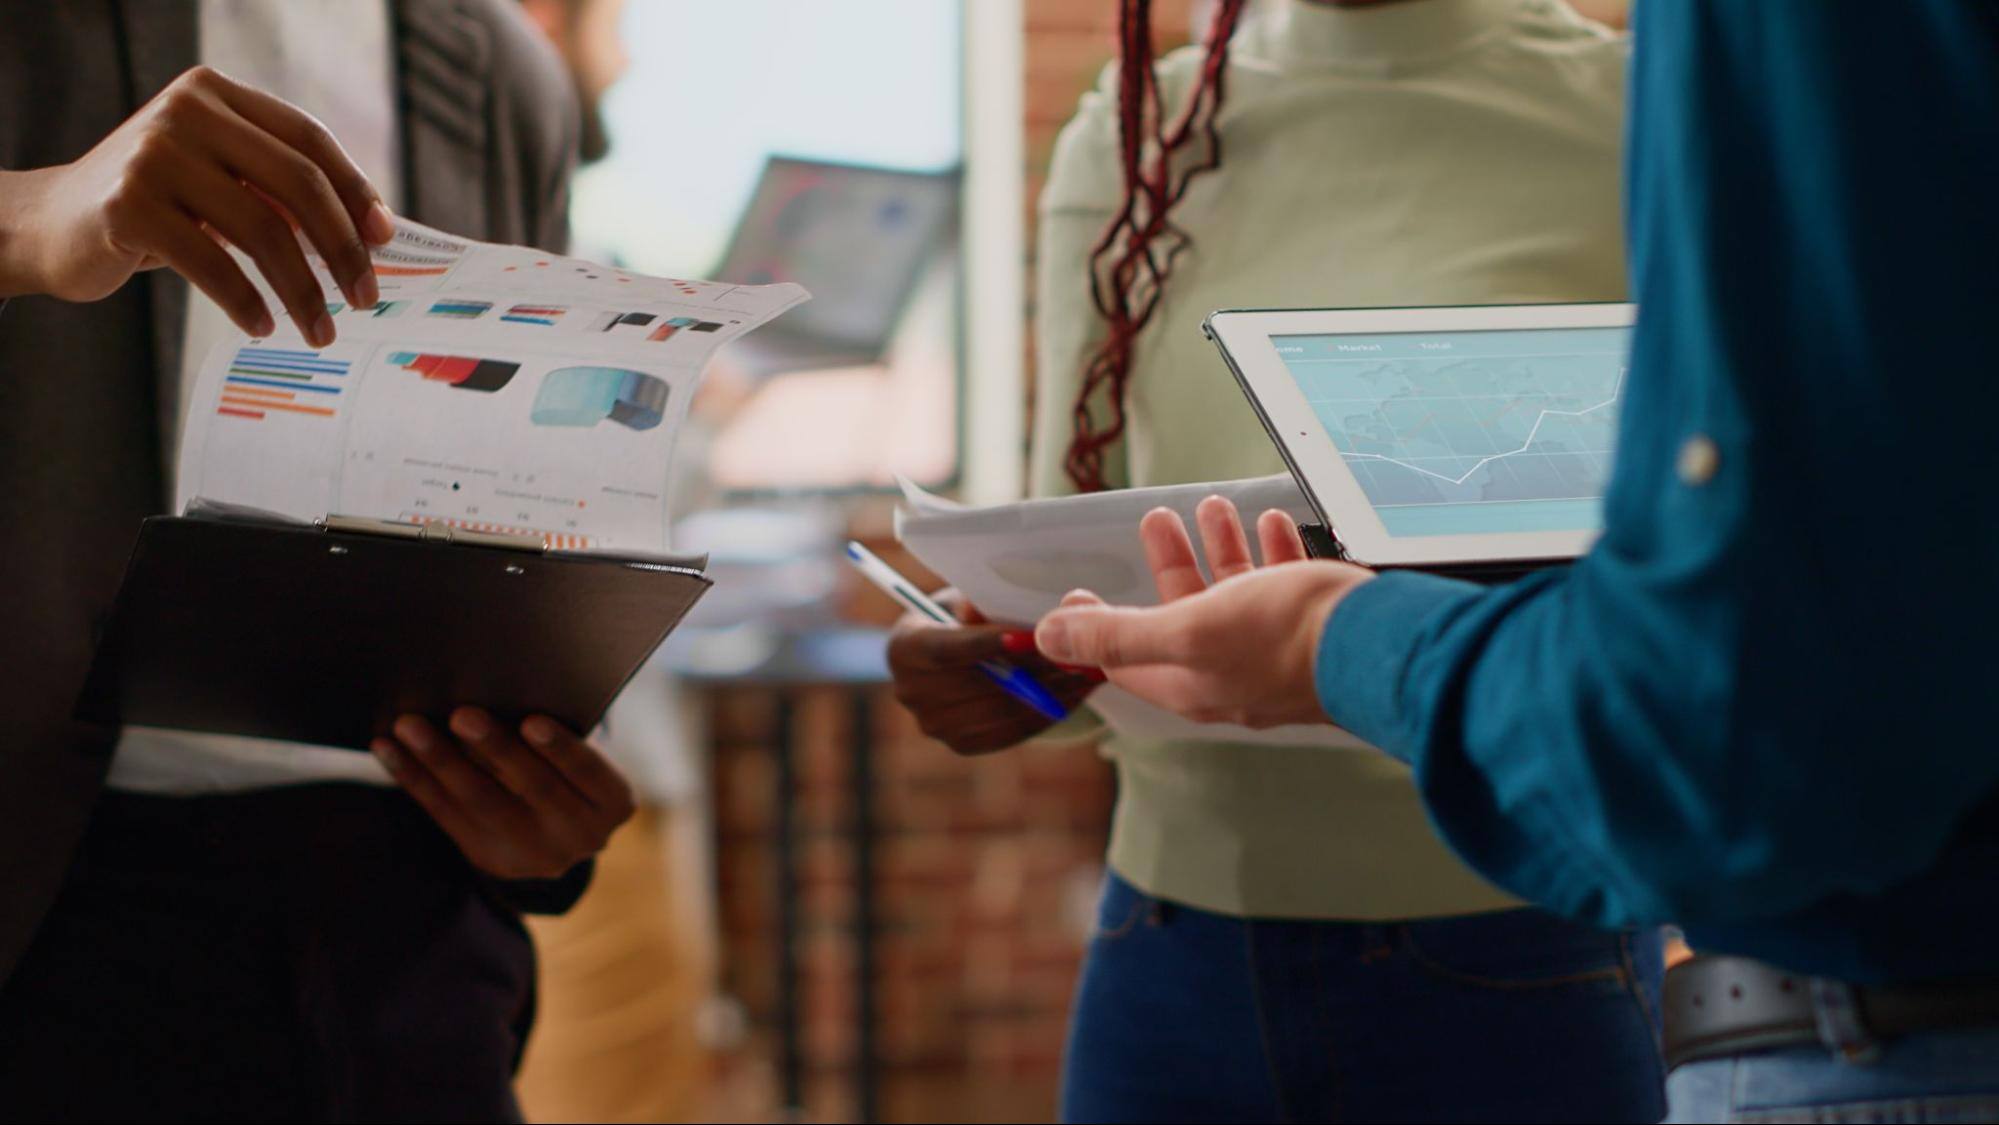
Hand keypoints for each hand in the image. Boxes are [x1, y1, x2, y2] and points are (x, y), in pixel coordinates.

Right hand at [0, 65, 393, 342]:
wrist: (50, 223)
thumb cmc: (156, 207)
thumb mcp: (219, 181)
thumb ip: (277, 190)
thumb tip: (370, 235)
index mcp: (217, 95)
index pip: (310, 141)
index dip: (356, 192)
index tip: (385, 242)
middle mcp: (187, 112)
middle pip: (298, 184)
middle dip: (342, 249)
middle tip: (364, 299)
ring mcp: (154, 155)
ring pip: (263, 230)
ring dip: (302, 289)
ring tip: (319, 329)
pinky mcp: (128, 205)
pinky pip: (214, 264)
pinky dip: (248, 302)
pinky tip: (263, 325)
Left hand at [371, 707, 636, 879]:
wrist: (557, 832)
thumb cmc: (569, 765)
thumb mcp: (582, 759)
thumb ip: (556, 734)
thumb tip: (494, 690)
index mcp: (614, 803)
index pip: (588, 772)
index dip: (561, 748)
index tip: (531, 720)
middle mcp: (581, 836)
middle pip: (533, 788)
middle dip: (494, 748)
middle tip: (461, 714)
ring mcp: (533, 854)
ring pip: (481, 802)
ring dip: (440, 761)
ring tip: (409, 726)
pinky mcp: (488, 857)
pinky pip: (445, 814)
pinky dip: (415, 778)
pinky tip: (389, 750)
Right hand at [887, 588, 1103, 754]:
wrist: (951, 657)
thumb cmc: (962, 616)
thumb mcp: (964, 599)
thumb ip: (976, 603)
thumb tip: (981, 610)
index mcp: (903, 648)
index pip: (946, 649)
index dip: (987, 643)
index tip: (1031, 635)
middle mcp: (912, 693)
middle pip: (980, 683)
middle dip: (1035, 666)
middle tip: (1080, 651)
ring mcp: (936, 725)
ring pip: (1004, 709)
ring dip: (1052, 691)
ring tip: (1089, 669)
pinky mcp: (964, 744)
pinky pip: (1014, 730)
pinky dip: (1049, 711)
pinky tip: (1077, 692)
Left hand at [1033, 496, 1375, 728]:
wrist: (1379, 644)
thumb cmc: (1283, 639)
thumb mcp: (1186, 630)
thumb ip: (1117, 634)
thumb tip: (1049, 636)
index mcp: (1191, 683)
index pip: (1126, 660)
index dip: (1096, 626)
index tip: (1079, 591)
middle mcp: (1229, 673)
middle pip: (1182, 616)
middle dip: (1167, 564)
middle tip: (1156, 520)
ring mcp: (1273, 652)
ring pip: (1234, 594)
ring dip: (1219, 547)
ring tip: (1209, 506)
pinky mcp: (1311, 629)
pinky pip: (1283, 586)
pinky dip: (1270, 551)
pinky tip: (1270, 522)